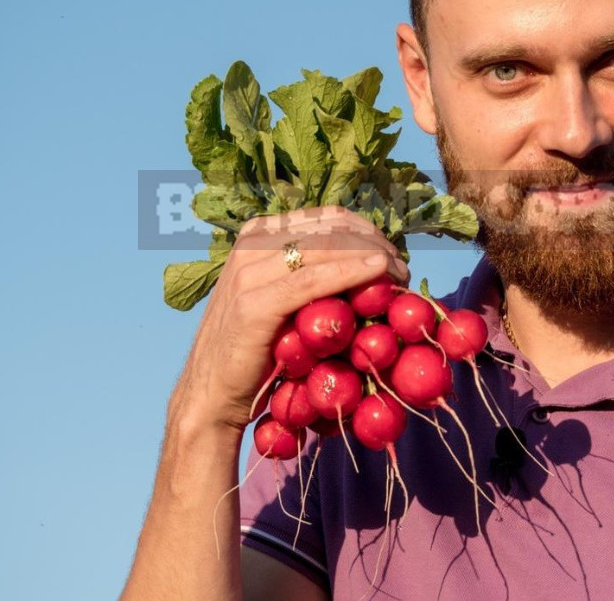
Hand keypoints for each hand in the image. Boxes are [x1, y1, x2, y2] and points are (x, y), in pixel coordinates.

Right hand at [169, 207, 409, 432]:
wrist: (210, 396)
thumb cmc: (256, 350)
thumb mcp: (281, 298)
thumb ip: (310, 273)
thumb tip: (371, 258)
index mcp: (257, 235)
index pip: (326, 217)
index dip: (367, 230)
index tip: (392, 254)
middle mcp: (250, 244)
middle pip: (331, 228)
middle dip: (375, 242)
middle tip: (403, 268)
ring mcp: (248, 272)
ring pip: (326, 247)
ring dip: (372, 255)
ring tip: (399, 276)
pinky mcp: (253, 304)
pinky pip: (313, 280)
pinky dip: (351, 271)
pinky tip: (377, 270)